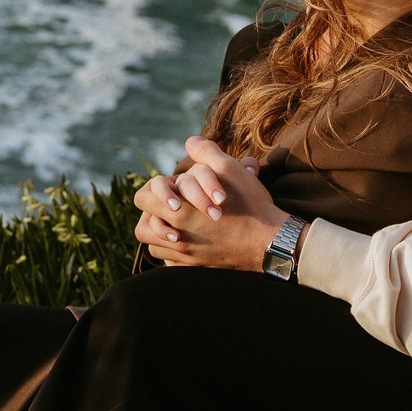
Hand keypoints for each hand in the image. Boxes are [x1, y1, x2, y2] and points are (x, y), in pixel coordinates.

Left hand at [130, 139, 286, 271]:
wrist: (270, 241)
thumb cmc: (249, 204)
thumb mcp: (229, 169)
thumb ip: (206, 151)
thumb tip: (189, 142)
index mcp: (178, 212)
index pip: (142, 199)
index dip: (153, 190)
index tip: (172, 188)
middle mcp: (177, 238)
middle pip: (142, 228)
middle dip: (153, 213)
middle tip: (172, 205)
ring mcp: (186, 257)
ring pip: (154, 247)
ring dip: (160, 234)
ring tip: (175, 223)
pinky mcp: (197, 268)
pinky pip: (171, 264)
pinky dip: (174, 253)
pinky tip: (189, 240)